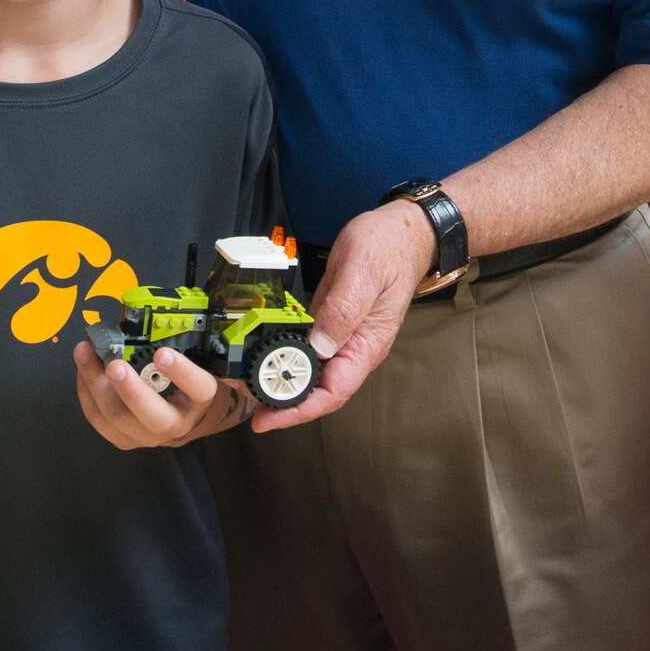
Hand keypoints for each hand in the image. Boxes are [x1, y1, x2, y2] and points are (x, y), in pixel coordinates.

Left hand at [74, 340, 249, 447]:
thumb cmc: (186, 385)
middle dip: (130, 390)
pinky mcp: (125, 439)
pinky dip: (86, 392)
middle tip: (114, 365)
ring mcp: (148, 436)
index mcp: (200, 401)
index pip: (199, 389)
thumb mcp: (195, 362)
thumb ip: (180, 345)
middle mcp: (176, 423)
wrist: (185, 417)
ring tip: (85, 355)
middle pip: (155, 417)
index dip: (182, 372)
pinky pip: (99, 420)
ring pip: (118, 419)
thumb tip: (150, 320)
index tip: (164, 353)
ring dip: (96, 385)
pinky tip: (83, 371)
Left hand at [255, 199, 433, 432]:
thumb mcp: (363, 271)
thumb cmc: (389, 248)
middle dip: (283, 403)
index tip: (271, 418)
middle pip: (318, 391)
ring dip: (280, 383)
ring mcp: (342, 337)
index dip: (300, 409)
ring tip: (248, 385)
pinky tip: (263, 358)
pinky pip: (307, 351)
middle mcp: (354, 347)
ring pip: (310, 374)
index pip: (333, 392)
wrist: (401, 232)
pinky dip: (283, 357)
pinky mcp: (330, 323)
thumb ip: (343, 309)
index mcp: (367, 343)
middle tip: (247, 402)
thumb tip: (321, 346)